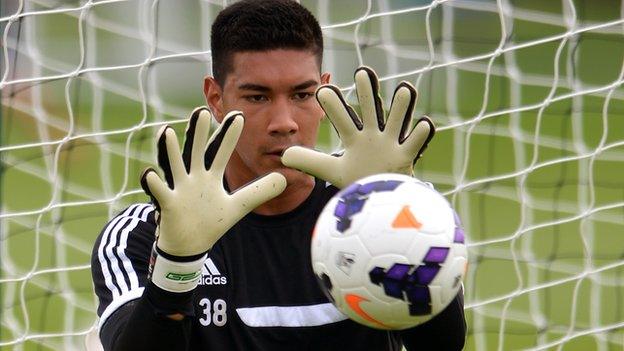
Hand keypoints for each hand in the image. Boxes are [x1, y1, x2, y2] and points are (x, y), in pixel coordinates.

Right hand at [141, 107, 286, 256]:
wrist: (190, 246)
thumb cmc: (210, 221)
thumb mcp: (238, 206)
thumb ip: (258, 191)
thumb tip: (284, 179)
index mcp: (210, 176)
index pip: (220, 151)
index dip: (228, 135)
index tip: (238, 115)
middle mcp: (193, 178)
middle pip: (195, 151)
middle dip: (197, 133)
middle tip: (201, 110)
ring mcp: (179, 189)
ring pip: (173, 166)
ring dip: (169, 150)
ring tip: (167, 131)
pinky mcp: (167, 205)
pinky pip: (159, 192)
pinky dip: (152, 183)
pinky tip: (149, 172)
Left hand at [281, 66, 433, 188]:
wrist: (379, 197)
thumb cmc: (357, 180)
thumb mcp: (330, 170)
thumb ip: (309, 161)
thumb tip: (283, 156)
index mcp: (356, 138)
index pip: (341, 118)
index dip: (332, 106)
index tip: (321, 90)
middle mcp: (374, 136)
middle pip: (370, 111)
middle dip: (367, 92)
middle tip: (362, 72)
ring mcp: (391, 144)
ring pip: (397, 121)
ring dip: (401, 106)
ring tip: (404, 88)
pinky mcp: (405, 157)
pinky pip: (415, 143)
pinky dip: (420, 134)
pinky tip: (425, 122)